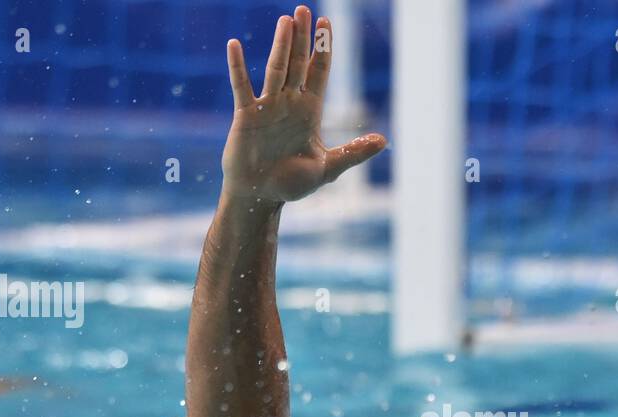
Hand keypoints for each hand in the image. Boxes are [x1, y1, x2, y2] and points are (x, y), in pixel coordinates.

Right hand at [221, 6, 385, 202]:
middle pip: (298, 64)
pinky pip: (242, 86)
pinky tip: (233, 45)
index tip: (327, 24)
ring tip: (286, 21)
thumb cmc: (292, 184)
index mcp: (310, 112)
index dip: (324, 50)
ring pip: (276, 69)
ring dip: (281, 45)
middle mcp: (289, 104)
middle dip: (303, 38)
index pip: (319, 73)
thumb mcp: (328, 169)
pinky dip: (238, 67)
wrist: (261, 196)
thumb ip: (353, 153)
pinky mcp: (246, 115)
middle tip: (305, 10)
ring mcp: (268, 107)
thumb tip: (384, 141)